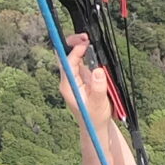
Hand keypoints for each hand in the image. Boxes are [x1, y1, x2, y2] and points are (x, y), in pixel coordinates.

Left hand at [59, 33, 139, 164]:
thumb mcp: (98, 103)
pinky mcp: (82, 78)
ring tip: (89, 40)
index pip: (67, 62)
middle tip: (86, 37)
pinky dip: (86, 54)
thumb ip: (98, 87)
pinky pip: (81, 62)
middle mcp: (68, 80)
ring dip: (80, 47)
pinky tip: (93, 50)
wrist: (95, 127)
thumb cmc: (95, 117)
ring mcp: (75, 78)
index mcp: (68, 85)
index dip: (75, 51)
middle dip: (73, 44)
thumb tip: (97, 70)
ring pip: (73, 57)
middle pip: (65, 56)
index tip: (86, 44)